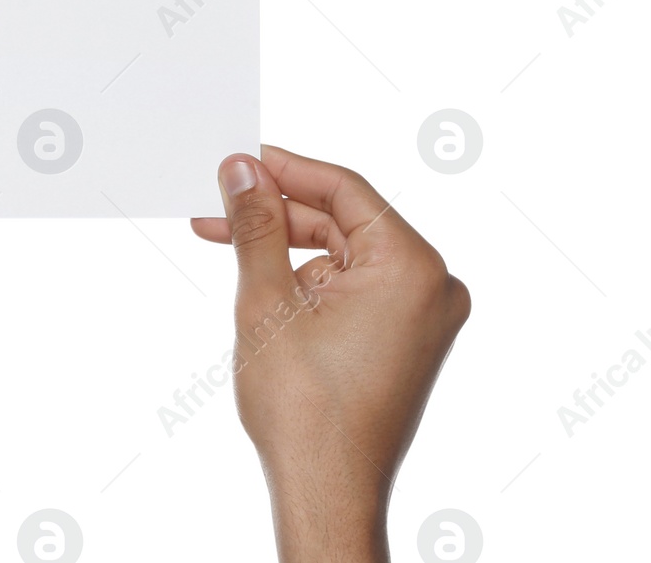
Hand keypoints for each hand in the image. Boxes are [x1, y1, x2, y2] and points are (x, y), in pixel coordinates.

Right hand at [191, 146, 470, 562]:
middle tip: (220, 206)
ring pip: (343, 253)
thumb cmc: (308, 411)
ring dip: (286, 247)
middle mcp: (432, 287)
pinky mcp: (405, 337)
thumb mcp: (267, 300)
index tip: (239, 162)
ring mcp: (422, 315)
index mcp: (412, 268)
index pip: (345, 189)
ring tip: (229, 246)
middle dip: (277, 213)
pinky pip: (353, 285)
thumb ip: (257, 224)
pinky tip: (263, 283)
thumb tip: (243, 171)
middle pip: (343, 220)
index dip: (285, 169)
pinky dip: (307, 280)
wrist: (327, 489)